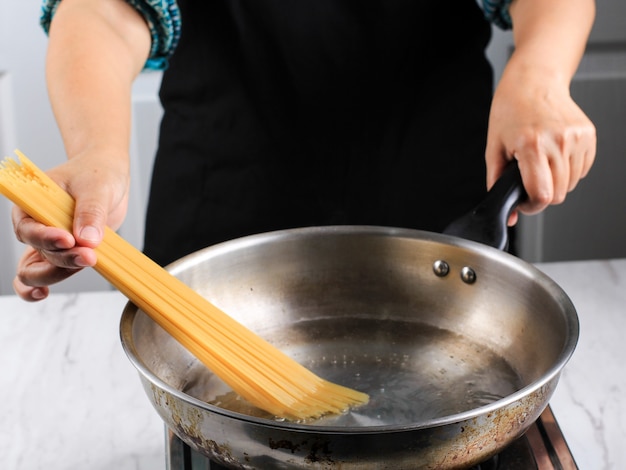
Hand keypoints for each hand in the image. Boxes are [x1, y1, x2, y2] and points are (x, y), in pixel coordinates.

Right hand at [12, 153, 128, 300]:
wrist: (108, 175)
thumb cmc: (97, 173)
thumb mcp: (96, 186)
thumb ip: (91, 211)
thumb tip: (87, 241)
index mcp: (32, 203)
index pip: (29, 227)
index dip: (46, 238)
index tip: (68, 240)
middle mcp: (35, 225)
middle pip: (36, 253)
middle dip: (60, 259)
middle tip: (88, 255)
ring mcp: (49, 242)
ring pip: (40, 269)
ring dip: (62, 271)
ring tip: (89, 261)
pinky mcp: (65, 253)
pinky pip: (45, 273)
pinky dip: (41, 287)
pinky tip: (42, 296)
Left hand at [485, 66, 595, 225]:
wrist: (533, 82)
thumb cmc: (510, 111)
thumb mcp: (494, 148)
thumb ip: (497, 183)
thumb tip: (508, 213)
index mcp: (532, 145)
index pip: (543, 195)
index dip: (531, 206)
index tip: (524, 202)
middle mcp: (558, 141)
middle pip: (558, 194)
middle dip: (541, 193)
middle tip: (528, 179)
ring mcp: (577, 138)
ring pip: (571, 184)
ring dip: (556, 182)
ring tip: (540, 162)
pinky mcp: (588, 136)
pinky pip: (582, 170)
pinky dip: (568, 170)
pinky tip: (553, 155)